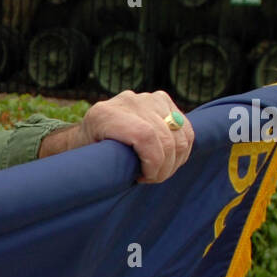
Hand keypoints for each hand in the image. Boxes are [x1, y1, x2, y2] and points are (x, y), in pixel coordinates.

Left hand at [46, 90, 195, 183]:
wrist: (92, 131)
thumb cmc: (91, 154)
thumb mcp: (91, 163)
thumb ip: (108, 166)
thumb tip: (134, 173)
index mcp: (104, 115)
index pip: (145, 135)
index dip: (154, 162)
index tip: (144, 177)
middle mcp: (128, 101)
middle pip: (166, 137)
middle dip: (164, 167)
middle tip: (152, 178)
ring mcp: (147, 98)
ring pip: (180, 135)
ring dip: (175, 161)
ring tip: (158, 171)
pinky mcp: (162, 100)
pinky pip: (185, 128)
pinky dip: (181, 150)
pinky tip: (167, 160)